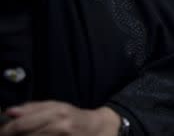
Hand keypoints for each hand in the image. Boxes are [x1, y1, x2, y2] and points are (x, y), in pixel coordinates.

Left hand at [0, 102, 119, 135]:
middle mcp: (59, 126)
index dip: (6, 130)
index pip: (21, 124)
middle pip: (24, 135)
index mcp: (56, 112)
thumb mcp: (56, 106)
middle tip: (9, 135)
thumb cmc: (74, 116)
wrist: (97, 128)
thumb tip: (10, 112)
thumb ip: (32, 108)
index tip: (2, 131)